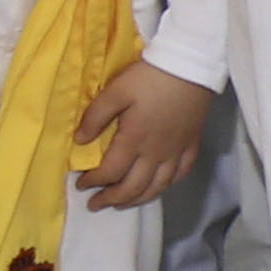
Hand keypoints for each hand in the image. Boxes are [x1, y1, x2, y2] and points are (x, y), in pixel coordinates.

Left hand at [74, 62, 211, 207]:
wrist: (190, 66)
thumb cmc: (150, 77)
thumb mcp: (116, 90)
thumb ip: (95, 117)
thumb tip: (79, 141)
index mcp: (134, 139)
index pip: (111, 172)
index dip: (93, 182)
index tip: (80, 185)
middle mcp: (156, 152)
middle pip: (133, 187)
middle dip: (111, 199)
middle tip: (95, 205)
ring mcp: (176, 150)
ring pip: (157, 187)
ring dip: (137, 200)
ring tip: (122, 204)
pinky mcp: (191, 144)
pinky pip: (180, 174)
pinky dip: (167, 186)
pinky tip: (158, 186)